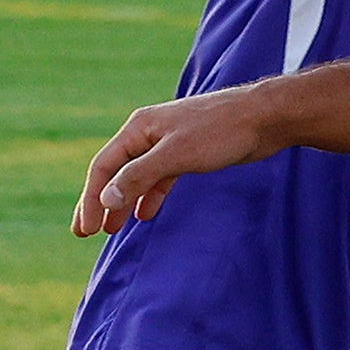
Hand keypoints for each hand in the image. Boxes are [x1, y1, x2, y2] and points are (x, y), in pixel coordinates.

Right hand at [74, 87, 276, 233]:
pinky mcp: (188, 153)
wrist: (264, 118)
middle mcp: (148, 134)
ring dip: (122, 202)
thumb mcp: (176, 155)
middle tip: (85, 232)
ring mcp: (168, 143)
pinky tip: (145, 214)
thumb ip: (140, 176)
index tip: (85, 229)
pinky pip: (159, 178)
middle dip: (99, 202)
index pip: (103, 167)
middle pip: (115, 172)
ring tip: (111, 228)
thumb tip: (106, 199)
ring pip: (136, 177)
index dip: (91, 199)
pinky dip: (150, 195)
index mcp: (138, 129)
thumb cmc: (220, 131)